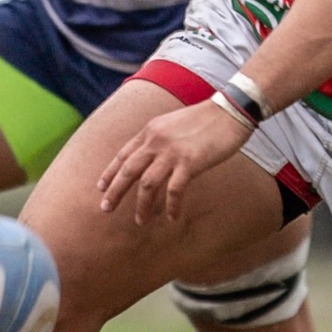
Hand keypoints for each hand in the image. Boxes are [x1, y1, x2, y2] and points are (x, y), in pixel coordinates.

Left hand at [98, 99, 250, 224]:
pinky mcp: (189, 162)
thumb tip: (153, 156)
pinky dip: (171, 206)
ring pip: (147, 184)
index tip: (101, 187)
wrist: (230, 110)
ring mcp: (172, 152)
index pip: (124, 154)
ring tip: (141, 221)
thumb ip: (161, 138)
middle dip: (115, 192)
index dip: (110, 172)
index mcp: (151, 130)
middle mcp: (156, 141)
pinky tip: (172, 217)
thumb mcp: (174, 123)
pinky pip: (174, 190)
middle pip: (128, 171)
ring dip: (142, 205)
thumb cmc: (207, 118)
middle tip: (106, 209)